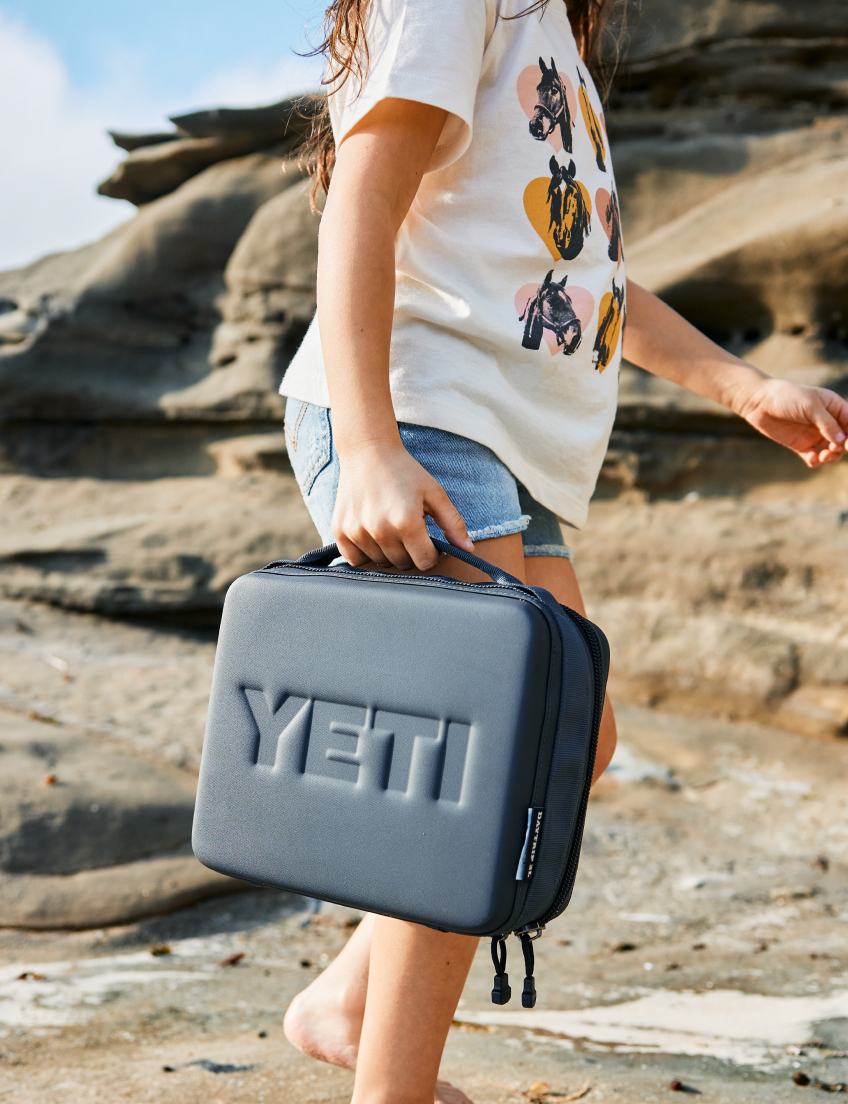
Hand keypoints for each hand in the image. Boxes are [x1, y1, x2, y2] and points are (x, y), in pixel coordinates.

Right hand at [331, 439, 474, 570]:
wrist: (368, 451)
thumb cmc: (405, 471)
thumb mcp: (435, 493)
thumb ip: (453, 523)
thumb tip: (468, 550)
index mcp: (407, 522)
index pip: (424, 562)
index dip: (432, 554)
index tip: (429, 543)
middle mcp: (380, 530)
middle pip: (403, 564)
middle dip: (411, 552)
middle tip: (409, 531)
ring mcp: (357, 532)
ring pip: (380, 563)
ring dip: (389, 553)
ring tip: (390, 527)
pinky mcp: (340, 531)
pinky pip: (356, 560)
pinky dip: (366, 554)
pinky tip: (373, 535)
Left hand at [734, 377, 847, 467]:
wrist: (759, 403)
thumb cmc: (787, 397)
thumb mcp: (810, 406)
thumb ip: (827, 423)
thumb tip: (842, 441)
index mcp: (834, 407)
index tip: (847, 443)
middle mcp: (827, 422)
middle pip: (844, 439)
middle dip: (843, 446)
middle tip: (834, 448)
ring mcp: (815, 435)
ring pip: (831, 451)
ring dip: (831, 456)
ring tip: (823, 455)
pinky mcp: (801, 445)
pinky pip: (814, 458)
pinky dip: (816, 461)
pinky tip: (811, 458)